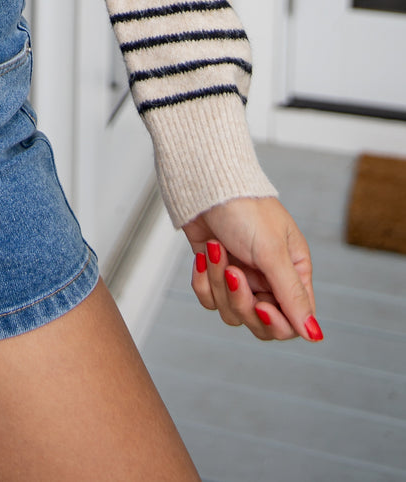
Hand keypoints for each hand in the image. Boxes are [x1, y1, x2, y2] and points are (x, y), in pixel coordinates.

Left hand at [183, 196, 319, 342]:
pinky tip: (204, 254)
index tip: (261, 307)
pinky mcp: (214, 273)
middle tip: (233, 273)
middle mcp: (268, 279)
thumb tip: (314, 335)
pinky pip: (209, 299)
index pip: (293, 321)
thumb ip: (292, 295)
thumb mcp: (272, 251)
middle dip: (242, 302)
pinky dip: (203, 280)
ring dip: (218, 283)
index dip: (277, 323)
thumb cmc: (244, 207)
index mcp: (293, 272)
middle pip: (261, 324)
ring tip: (217, 250)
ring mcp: (241, 278)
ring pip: (232, 313)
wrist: (204, 183)